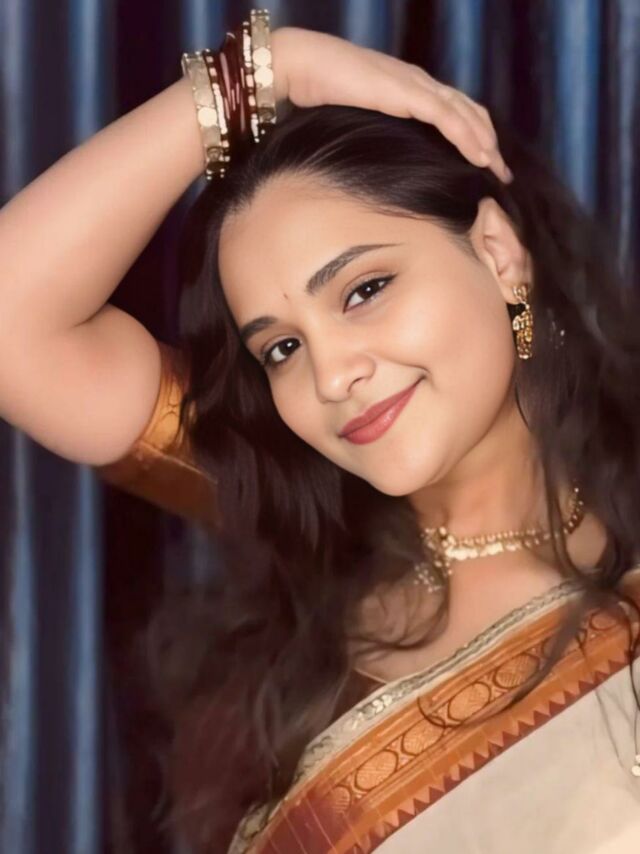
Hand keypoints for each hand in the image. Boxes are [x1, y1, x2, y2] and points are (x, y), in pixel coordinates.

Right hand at [271, 27, 511, 183]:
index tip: (485, 165)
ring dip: (486, 144)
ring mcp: (414, 85)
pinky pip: (447, 118)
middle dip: (489, 143)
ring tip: (497, 170)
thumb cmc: (318, 94)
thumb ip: (376, 131)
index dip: (474, 135)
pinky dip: (468, 137)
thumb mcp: (357, 119)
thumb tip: (380, 162)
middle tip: (501, 174)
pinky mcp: (406, 93)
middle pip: (468, 111)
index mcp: (408, 88)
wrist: (300, 66)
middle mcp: (418, 83)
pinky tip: (480, 157)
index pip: (453, 110)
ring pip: (465, 114)